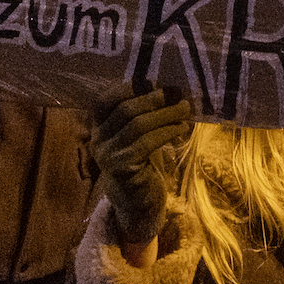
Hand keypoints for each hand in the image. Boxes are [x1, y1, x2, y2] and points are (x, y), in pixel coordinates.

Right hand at [93, 82, 191, 245]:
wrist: (137, 201)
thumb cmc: (141, 161)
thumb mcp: (138, 134)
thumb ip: (143, 113)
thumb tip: (168, 88)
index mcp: (98, 126)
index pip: (105, 99)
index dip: (128, 87)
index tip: (155, 81)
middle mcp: (97, 138)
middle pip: (125, 109)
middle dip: (155, 99)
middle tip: (178, 93)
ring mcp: (107, 154)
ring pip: (137, 125)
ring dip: (165, 114)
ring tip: (185, 109)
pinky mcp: (121, 168)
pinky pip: (146, 143)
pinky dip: (167, 132)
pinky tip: (182, 128)